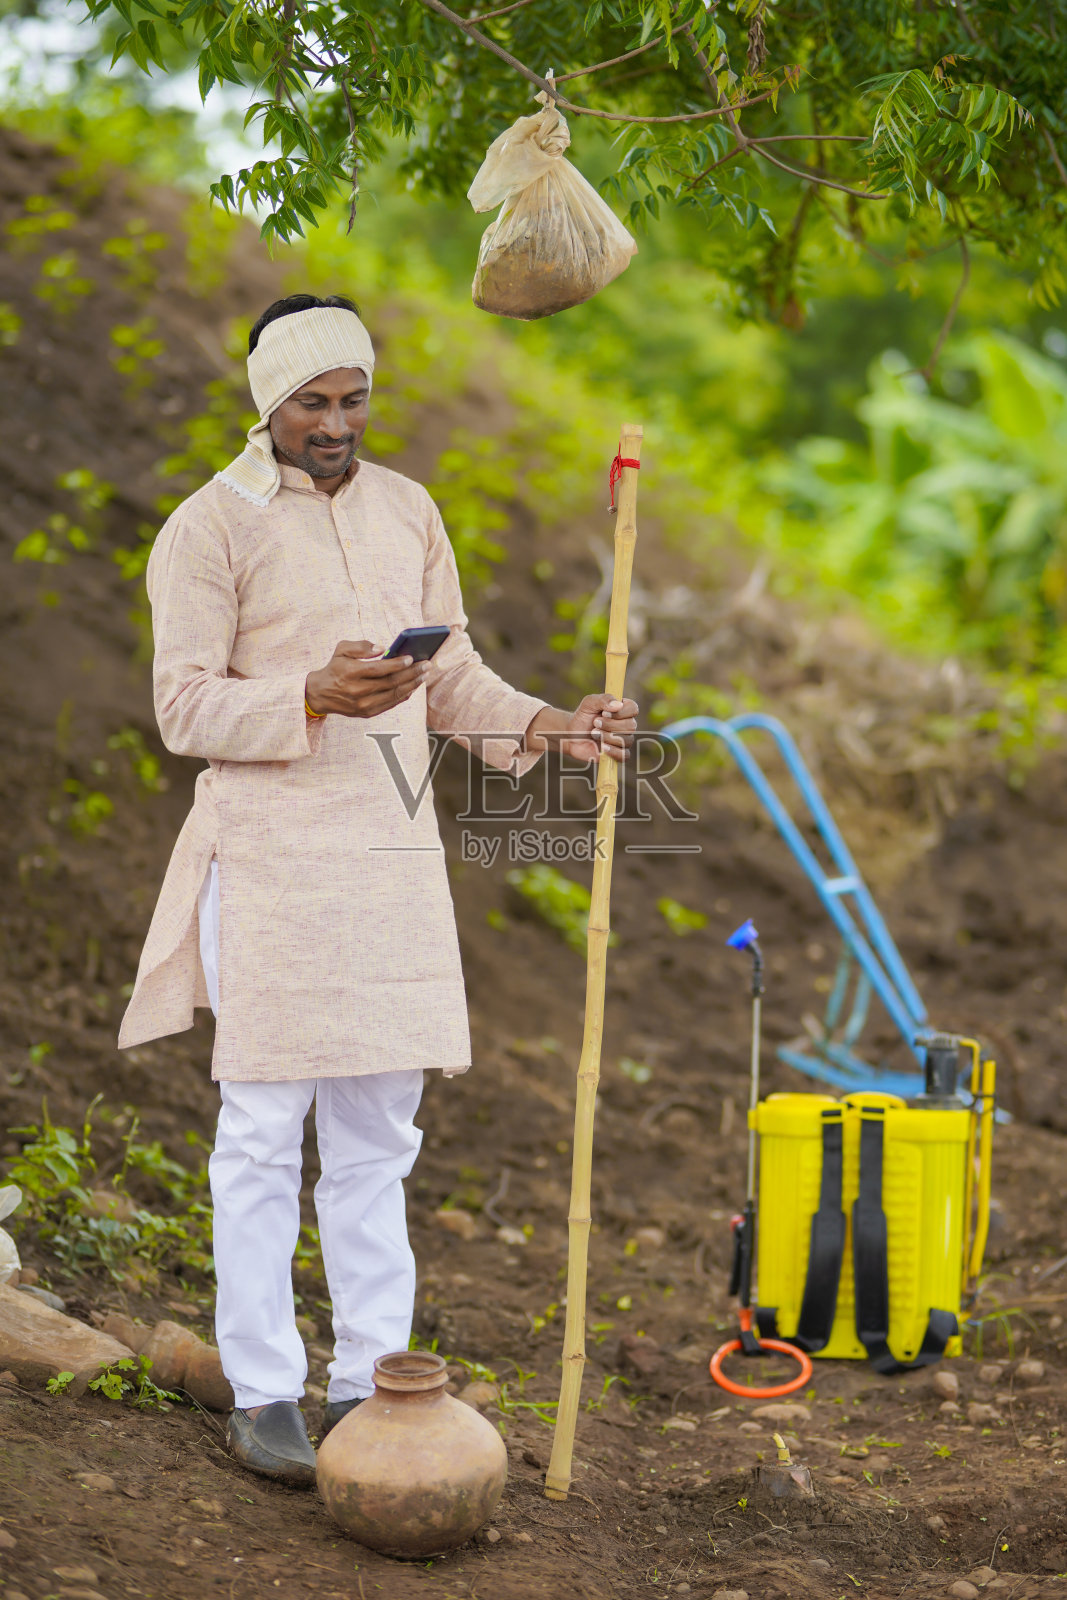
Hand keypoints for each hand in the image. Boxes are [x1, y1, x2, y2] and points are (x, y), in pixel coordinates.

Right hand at [305, 640, 428, 718]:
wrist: (320, 694)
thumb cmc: (335, 668)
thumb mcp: (341, 650)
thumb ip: (360, 646)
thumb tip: (381, 648)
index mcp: (350, 673)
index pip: (378, 669)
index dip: (396, 664)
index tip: (411, 657)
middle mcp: (357, 691)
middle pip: (390, 683)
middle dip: (411, 673)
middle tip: (426, 665)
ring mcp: (363, 704)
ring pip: (394, 694)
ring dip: (412, 684)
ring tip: (424, 675)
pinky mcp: (367, 713)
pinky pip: (391, 704)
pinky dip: (404, 695)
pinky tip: (413, 686)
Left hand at [554, 695, 638, 762]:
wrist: (572, 735)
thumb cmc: (583, 717)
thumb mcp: (589, 703)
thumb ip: (603, 699)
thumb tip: (618, 705)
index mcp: (623, 710)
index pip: (633, 709)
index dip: (621, 712)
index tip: (604, 713)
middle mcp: (626, 725)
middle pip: (630, 726)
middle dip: (610, 725)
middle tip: (595, 723)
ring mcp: (624, 740)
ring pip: (626, 740)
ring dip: (607, 736)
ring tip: (594, 733)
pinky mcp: (618, 754)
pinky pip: (624, 755)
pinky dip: (614, 751)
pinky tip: (603, 747)